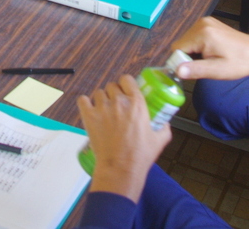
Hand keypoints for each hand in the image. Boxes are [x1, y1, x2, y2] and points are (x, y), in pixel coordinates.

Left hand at [77, 75, 171, 201]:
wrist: (120, 169)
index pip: (127, 79)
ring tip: (103, 111)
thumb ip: (164, 128)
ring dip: (101, 99)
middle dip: (113, 94)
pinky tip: (90, 110)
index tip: (126, 91)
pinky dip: (85, 103)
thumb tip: (165, 123)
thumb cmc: (139, 156)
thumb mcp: (160, 140)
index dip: (125, 84)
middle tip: (115, 105)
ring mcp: (103, 108)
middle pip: (112, 85)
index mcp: (137, 103)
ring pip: (98, 92)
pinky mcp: (89, 116)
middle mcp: (119, 102)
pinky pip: (83, 100)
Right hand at [170, 17, 248, 81]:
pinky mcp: (208, 23)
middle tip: (204, 66)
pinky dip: (198, 46)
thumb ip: (196, 70)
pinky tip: (211, 52)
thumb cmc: (240, 63)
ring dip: (193, 52)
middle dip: (188, 57)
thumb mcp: (218, 71)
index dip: (181, 61)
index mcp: (202, 33)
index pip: (177, 48)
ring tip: (210, 59)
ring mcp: (205, 21)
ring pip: (186, 40)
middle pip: (181, 43)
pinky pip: (194, 36)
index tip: (192, 71)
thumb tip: (177, 71)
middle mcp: (201, 23)